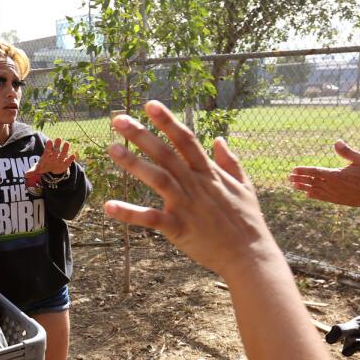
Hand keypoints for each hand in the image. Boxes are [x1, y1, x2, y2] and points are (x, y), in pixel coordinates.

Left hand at [35, 138, 77, 176]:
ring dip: (65, 149)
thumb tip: (25, 175)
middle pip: (55, 150)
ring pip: (63, 154)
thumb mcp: (38, 169)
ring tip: (67, 143)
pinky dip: (71, 159)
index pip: (47, 151)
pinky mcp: (65, 163)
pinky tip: (73, 155)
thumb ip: (32, 171)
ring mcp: (60, 159)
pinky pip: (68, 161)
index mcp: (46, 156)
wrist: (52, 169)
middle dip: (57, 145)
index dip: (48, 146)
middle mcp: (54, 156)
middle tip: (59, 138)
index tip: (49, 140)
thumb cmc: (44, 166)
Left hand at [103, 100, 277, 278]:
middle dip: (142, 134)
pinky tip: (109, 206)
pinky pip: (151, 218)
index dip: (168, 121)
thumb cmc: (247, 221)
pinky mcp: (179, 228)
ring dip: (134, 163)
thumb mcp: (245, 186)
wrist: (250, 255)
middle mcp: (195, 184)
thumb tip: (220, 140)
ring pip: (158, 178)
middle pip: (166, 154)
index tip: (150, 104)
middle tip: (118, 119)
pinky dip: (130, 213)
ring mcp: (186, 205)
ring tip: (112, 149)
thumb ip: (231, 162)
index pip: (186, 140)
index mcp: (209, 173)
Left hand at [288, 141, 359, 208]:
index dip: (303, 170)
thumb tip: (336, 142)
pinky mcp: (337, 200)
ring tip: (293, 185)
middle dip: (299, 179)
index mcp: (335, 175)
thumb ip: (348, 152)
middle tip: (289, 177)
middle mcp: (332, 185)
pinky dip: (313, 195)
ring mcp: (334, 194)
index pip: (315, 172)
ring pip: (314, 190)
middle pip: (311, 181)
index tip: (293, 169)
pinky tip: (307, 194)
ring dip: (303, 187)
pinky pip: (322, 197)